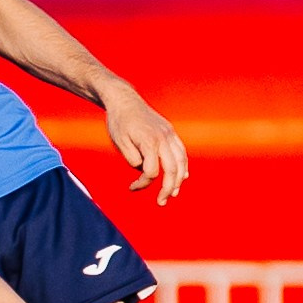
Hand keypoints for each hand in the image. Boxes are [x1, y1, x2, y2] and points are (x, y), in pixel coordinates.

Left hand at [101, 83, 188, 204]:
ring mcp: (169, 134)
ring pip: (181, 161)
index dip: (142, 184)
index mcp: (149, 141)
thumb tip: (144, 170)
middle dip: (168, 189)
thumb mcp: (119, 142)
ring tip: (173, 193)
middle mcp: (163, 138)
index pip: (151, 172)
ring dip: (179, 180)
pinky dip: (183, 166)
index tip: (131, 187)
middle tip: (161, 202)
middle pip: (172, 169)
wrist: (124, 100)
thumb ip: (133, 159)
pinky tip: (182, 176)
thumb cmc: (119, 122)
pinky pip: (182, 152)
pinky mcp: (170, 132)